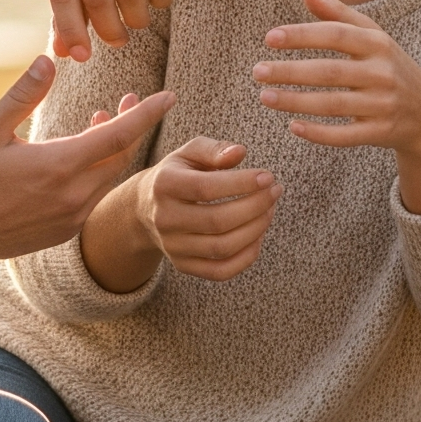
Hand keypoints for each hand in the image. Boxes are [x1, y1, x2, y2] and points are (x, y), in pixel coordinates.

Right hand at [0, 57, 175, 256]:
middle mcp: (75, 194)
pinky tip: (83, 157)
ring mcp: (73, 217)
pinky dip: (98, 172)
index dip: (147, 112)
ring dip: (114, 149)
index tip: (170, 96)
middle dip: (132, 125)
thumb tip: (48, 60)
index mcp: (60, 165)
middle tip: (130, 98)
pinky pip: (95, 196)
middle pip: (122, 154)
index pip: (119, 134)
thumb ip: (22, 95)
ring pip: (110, 176)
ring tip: (101, 120)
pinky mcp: (66, 231)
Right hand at [125, 133, 280, 281]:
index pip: (206, 189)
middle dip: (255, 206)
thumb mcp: (190, 153)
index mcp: (164, 185)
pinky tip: (259, 235)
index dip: (242, 184)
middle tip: (275, 192)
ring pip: (221, 248)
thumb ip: (214, 150)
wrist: (145, 208)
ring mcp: (172, 246)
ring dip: (255, 230)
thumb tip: (239, 153)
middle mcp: (164, 219)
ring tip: (270, 210)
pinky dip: (246, 257)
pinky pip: (220, 271)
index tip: (268, 177)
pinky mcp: (182, 265)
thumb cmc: (178, 174)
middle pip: (217, 221)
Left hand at [254, 0, 420, 213]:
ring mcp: (383, 105)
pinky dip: (318, 133)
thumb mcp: (375, 37)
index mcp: (379, 44)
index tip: (270, 38)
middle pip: (330, 72)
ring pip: (333, 105)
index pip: (336, 35)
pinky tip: (293, 127)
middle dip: (290, 71)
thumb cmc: (391, 68)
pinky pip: (344, 136)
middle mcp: (382, 73)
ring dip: (296, 102)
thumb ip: (340, 15)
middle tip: (257, 71)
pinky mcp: (380, 133)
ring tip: (265, 96)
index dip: (302, 35)